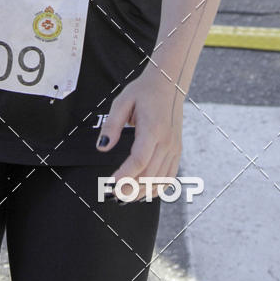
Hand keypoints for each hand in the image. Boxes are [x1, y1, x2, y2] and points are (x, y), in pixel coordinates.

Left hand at [96, 69, 182, 200]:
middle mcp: (167, 141)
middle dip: (130, 188)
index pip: (140, 159)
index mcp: (153, 128)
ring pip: (160, 180)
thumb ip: (111, 125)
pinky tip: (142, 192)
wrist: (169, 83)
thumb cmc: (144, 91)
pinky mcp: (177, 151)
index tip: (111, 184)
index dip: (125, 175)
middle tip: (112, 195)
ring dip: (142, 192)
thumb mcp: (122, 101)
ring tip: (124, 197)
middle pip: (149, 174)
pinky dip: (156, 188)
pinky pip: (169, 177)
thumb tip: (102, 148)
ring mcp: (174, 148)